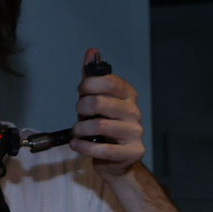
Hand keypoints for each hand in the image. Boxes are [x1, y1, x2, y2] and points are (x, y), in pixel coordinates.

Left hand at [73, 49, 145, 173]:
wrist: (116, 160)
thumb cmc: (104, 127)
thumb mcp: (97, 100)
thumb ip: (92, 78)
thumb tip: (91, 51)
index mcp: (128, 95)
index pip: (110, 81)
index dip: (89, 85)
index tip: (81, 92)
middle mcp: (134, 112)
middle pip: (101, 102)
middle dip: (82, 107)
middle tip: (78, 114)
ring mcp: (135, 133)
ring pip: (100, 126)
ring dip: (81, 129)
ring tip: (77, 132)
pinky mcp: (133, 152)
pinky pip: (104, 149)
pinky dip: (84, 147)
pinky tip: (77, 145)